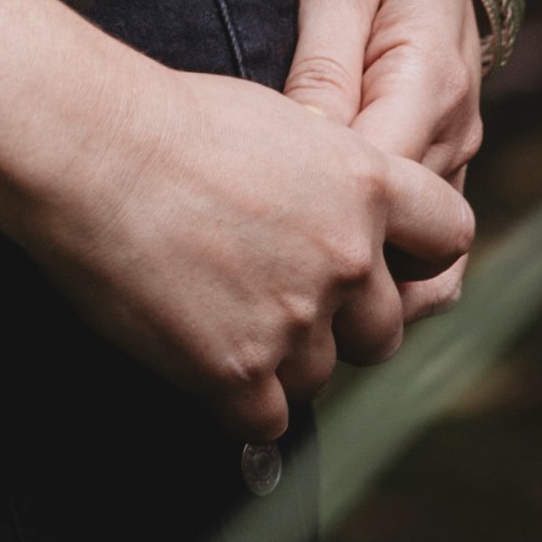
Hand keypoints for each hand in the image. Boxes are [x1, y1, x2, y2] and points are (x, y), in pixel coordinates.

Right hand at [20, 57, 473, 438]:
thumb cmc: (168, 120)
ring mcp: (296, 320)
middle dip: (342, 324)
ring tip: (218, 309)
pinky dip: (237, 399)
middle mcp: (347, 258)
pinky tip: (199, 354)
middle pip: (385, 330)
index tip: (388, 260)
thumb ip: (328, 179)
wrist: (91, 149)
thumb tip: (341, 215)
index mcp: (365, 184)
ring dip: (281, 358)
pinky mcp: (240, 372)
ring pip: (320, 376)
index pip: (450, 237)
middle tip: (280, 296)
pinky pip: (266, 420)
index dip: (418, 255)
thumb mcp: (278, 124)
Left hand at [286, 0, 482, 321]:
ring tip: (286, 297)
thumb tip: (300, 151)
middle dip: (342, 270)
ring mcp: (456, 146)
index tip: (252, 248)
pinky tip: (317, 269)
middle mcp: (456, 128)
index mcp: (429, 85)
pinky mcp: (443, 152)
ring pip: (426, 250)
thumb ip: (322, 68)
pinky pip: (423, 232)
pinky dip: (382, 258)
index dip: (321, 228)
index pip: (382, 192)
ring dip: (368, 279)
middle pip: (409, 239)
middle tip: (260, 293)